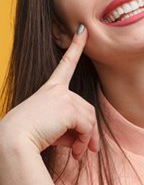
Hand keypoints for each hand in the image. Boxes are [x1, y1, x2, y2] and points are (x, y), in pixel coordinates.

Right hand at [0, 25, 98, 159]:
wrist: (11, 142)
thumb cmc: (28, 137)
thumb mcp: (51, 129)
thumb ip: (70, 129)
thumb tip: (87, 143)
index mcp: (50, 89)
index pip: (66, 64)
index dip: (76, 46)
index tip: (83, 30)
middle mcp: (58, 89)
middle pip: (86, 108)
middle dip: (90, 131)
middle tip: (88, 151)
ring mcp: (64, 97)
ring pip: (89, 118)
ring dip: (88, 139)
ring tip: (80, 154)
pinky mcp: (68, 107)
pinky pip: (86, 126)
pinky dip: (85, 141)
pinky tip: (76, 153)